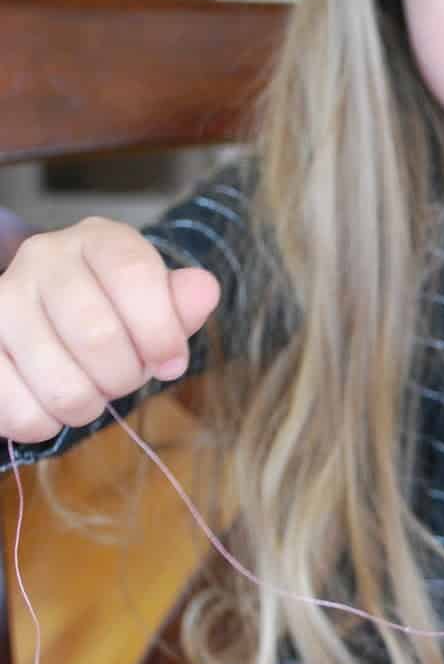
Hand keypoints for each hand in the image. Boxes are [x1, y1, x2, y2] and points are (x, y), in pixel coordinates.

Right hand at [0, 216, 220, 442]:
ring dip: (88, 406)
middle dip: (124, 377)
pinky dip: (46, 423)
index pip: (135, 276)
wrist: (45, 328)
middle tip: (122, 378)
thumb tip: (204, 290)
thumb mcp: (154, 308)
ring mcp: (2, 300)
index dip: (162, 334)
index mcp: (97, 240)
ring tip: (87, 388)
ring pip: (63, 386)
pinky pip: (21, 413)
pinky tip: (50, 402)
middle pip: (97, 335)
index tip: (172, 363)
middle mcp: (42, 258)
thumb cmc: (112, 317)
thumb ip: (180, 304)